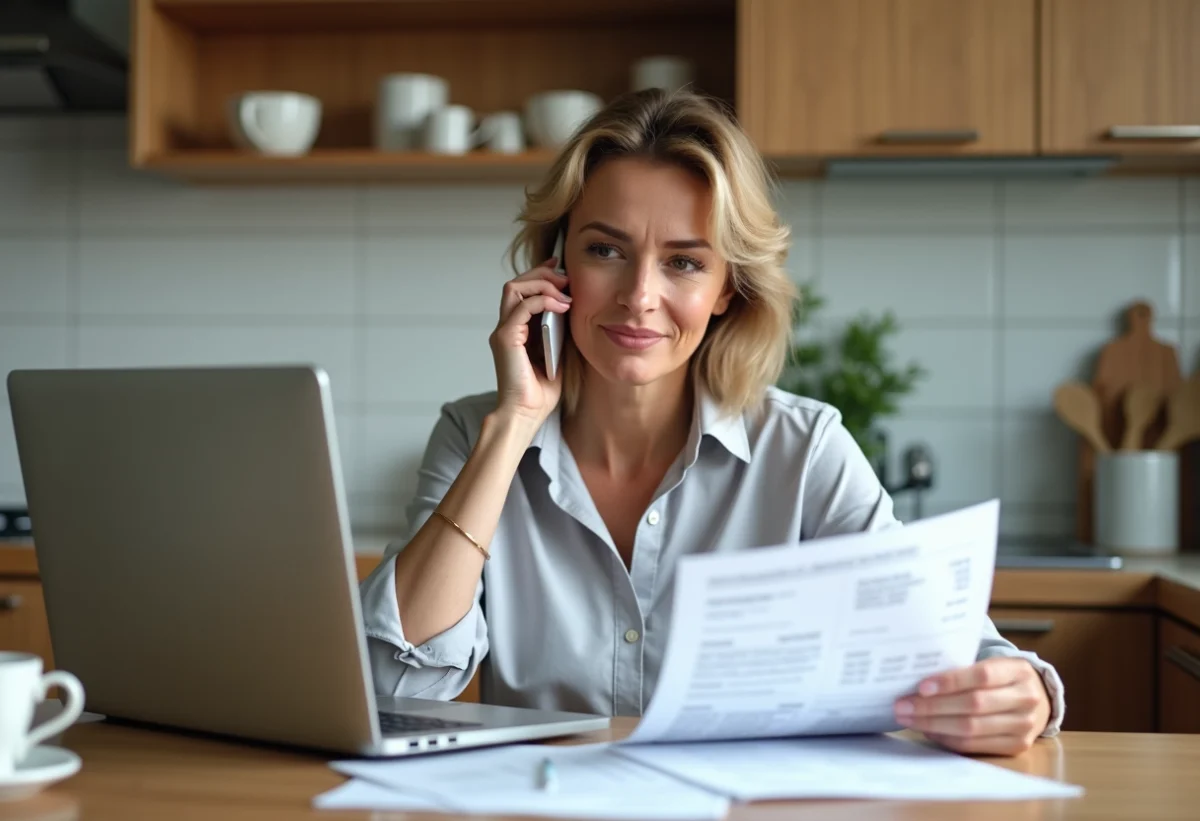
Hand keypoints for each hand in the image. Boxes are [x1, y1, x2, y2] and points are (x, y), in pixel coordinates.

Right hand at [489, 257, 571, 425]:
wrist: (528, 413)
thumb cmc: (542, 390)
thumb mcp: (559, 351)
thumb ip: (561, 329)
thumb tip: (575, 306)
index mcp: (517, 328)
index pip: (522, 290)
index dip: (541, 275)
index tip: (561, 269)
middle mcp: (507, 326)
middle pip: (516, 283)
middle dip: (542, 275)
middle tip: (566, 279)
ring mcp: (504, 331)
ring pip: (514, 288)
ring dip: (542, 284)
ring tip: (564, 292)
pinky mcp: (505, 339)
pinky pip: (521, 308)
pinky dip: (542, 301)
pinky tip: (561, 306)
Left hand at [893, 657, 1051, 755]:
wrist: (1037, 698)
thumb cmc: (1002, 677)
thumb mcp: (992, 663)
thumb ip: (963, 667)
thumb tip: (917, 678)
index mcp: (1018, 670)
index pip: (982, 675)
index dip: (950, 681)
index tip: (921, 686)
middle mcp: (1026, 699)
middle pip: (973, 705)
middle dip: (932, 707)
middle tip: (902, 705)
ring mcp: (1024, 726)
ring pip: (971, 728)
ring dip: (933, 725)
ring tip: (908, 718)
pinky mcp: (1017, 746)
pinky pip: (974, 746)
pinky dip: (947, 738)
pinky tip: (928, 730)